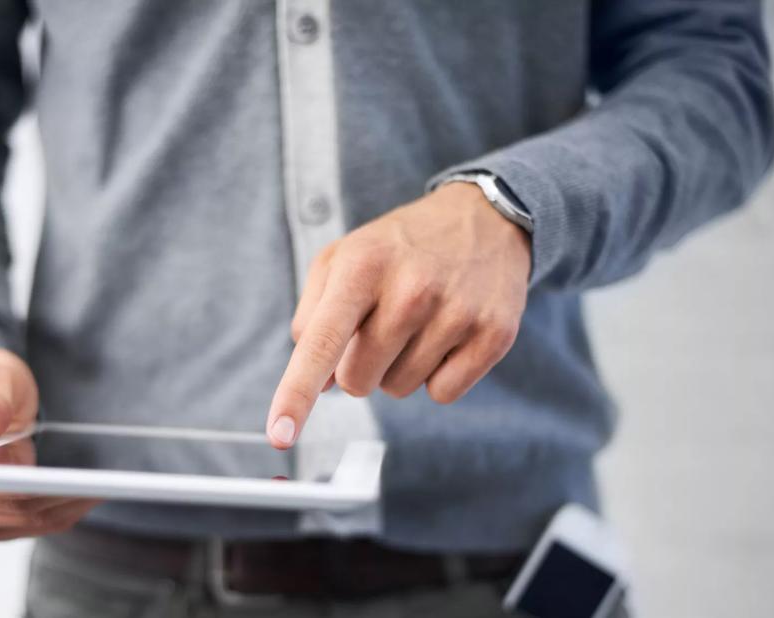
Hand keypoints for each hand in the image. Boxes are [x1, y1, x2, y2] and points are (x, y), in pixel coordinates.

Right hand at [0, 348, 100, 540]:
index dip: (15, 488)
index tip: (55, 482)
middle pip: (10, 508)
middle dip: (53, 497)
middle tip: (96, 485)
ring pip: (29, 520)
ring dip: (66, 506)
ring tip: (101, 487)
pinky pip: (38, 523)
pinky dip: (66, 510)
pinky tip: (89, 495)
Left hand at [266, 182, 530, 447]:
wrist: (485, 218)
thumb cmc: (400, 247)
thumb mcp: (344, 257)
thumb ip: (313, 315)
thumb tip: (318, 382)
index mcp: (362, 265)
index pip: (321, 343)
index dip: (296, 393)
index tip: (280, 434)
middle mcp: (410, 289)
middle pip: (356, 381)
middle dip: (358, 365)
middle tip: (380, 325)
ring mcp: (456, 312)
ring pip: (398, 389)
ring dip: (398, 368)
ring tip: (418, 322)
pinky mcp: (493, 335)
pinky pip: (442, 394)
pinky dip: (437, 376)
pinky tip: (447, 335)